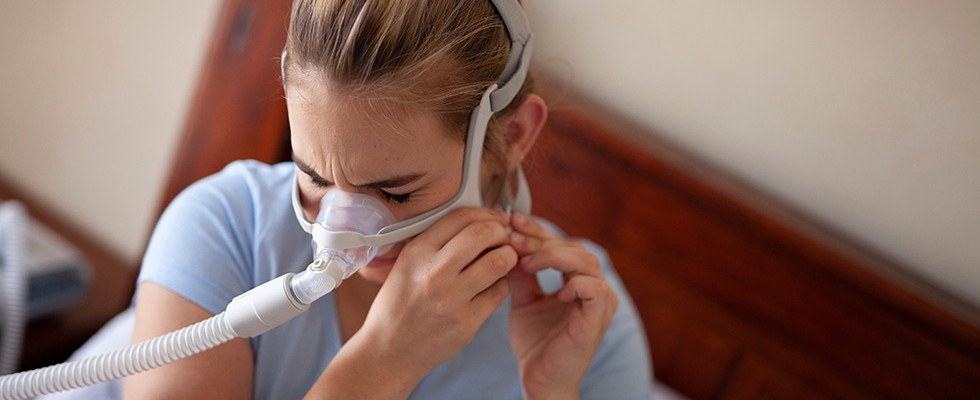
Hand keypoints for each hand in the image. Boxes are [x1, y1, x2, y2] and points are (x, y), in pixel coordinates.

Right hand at [359, 207, 517, 372]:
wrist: (388, 351)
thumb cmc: (399, 304)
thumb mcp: (406, 265)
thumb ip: (437, 243)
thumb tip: (479, 222)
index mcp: (416, 253)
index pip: (461, 217)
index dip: (486, 214)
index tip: (495, 220)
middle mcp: (433, 273)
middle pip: (483, 234)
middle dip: (500, 232)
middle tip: (502, 239)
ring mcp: (451, 299)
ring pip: (499, 262)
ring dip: (508, 257)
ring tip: (503, 260)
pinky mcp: (466, 323)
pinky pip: (499, 292)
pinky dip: (501, 284)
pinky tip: (491, 286)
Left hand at [507, 213, 617, 399]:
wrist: (540, 380)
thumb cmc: (536, 342)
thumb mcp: (523, 300)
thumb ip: (521, 274)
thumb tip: (507, 243)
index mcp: (577, 279)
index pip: (560, 244)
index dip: (537, 230)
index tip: (511, 221)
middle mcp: (593, 286)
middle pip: (572, 246)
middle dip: (540, 239)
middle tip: (513, 236)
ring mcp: (599, 302)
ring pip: (584, 261)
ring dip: (552, 255)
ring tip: (525, 261)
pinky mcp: (597, 319)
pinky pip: (593, 288)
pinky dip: (573, 283)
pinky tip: (552, 289)